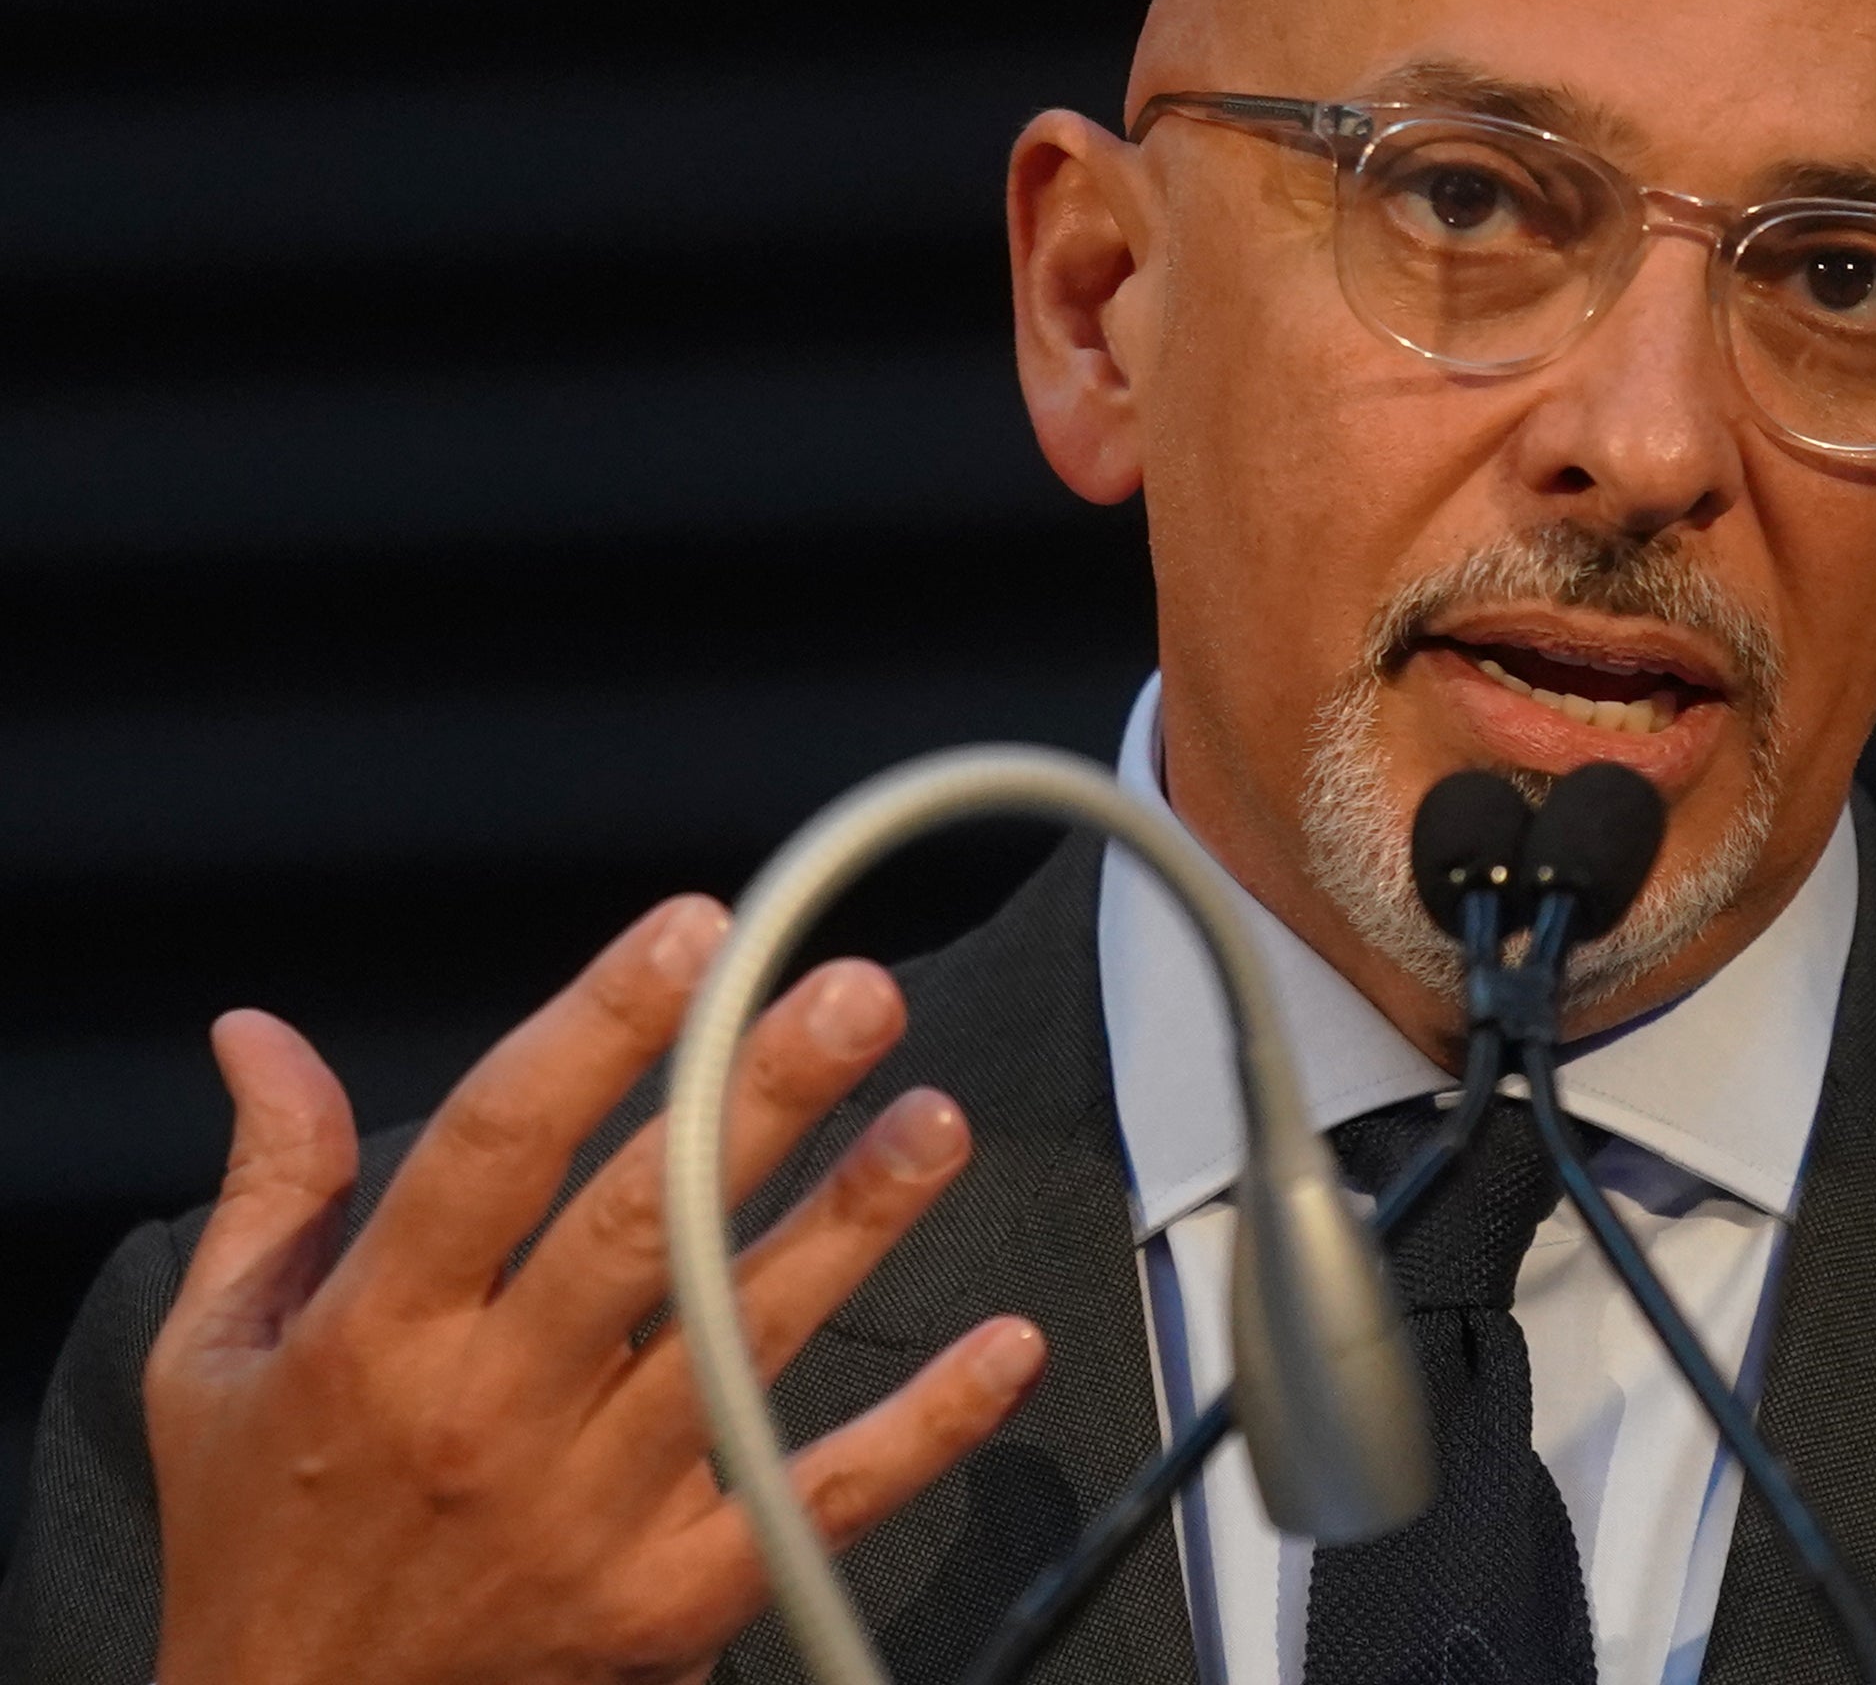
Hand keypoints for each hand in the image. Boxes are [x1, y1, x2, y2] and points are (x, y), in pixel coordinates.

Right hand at [143, 894, 1046, 1684]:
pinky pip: (817, 1499)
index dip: (601, 1026)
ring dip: (854, 1222)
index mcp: (381, 1332)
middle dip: (755, 1096)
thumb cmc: (262, 1541)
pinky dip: (923, 1427)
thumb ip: (272, 1187)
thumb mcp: (213, 1361)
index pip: (499, 1142)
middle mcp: (491, 1411)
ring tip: (935, 1119)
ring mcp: (591, 1509)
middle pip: (643, 1224)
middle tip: (855, 996)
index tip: (690, 935)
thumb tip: (259, 1035)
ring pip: (743, 1338)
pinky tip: (1005, 1349)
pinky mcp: (670, 1597)